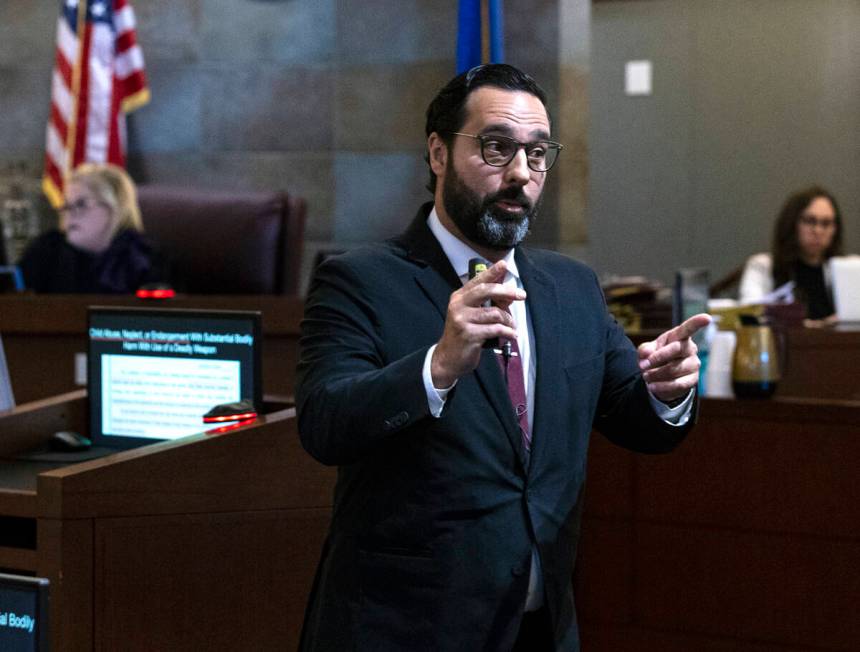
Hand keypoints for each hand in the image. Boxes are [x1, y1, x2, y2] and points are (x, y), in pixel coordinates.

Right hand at [431, 260, 525, 387]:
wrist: (449, 358)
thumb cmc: (464, 334)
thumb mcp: (472, 315)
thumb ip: (487, 303)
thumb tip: (509, 293)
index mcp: (459, 297)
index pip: (477, 281)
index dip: (492, 272)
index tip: (504, 265)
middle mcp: (458, 306)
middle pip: (486, 291)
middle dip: (506, 292)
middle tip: (521, 295)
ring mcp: (462, 320)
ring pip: (494, 313)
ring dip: (508, 320)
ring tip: (512, 326)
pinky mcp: (469, 334)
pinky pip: (495, 329)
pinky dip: (507, 332)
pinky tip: (511, 335)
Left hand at [637, 313, 711, 402]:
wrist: (659, 378)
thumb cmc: (654, 358)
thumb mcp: (646, 352)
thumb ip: (644, 350)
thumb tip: (646, 354)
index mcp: (679, 337)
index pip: (688, 328)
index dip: (697, 322)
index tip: (707, 318)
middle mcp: (690, 348)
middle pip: (676, 349)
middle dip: (656, 358)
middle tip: (642, 365)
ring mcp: (693, 364)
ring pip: (674, 369)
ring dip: (656, 374)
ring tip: (646, 376)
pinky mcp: (693, 380)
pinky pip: (678, 384)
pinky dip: (661, 386)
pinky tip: (652, 386)